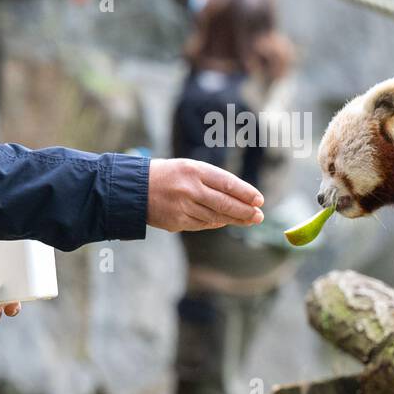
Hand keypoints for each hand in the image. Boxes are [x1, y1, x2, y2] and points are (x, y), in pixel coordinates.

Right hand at [146, 158, 263, 231]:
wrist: (134, 188)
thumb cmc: (167, 175)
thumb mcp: (188, 168)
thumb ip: (212, 181)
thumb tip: (239, 198)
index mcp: (194, 170)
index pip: (227, 183)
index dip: (245, 193)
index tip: (259, 200)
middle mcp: (189, 188)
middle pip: (224, 203)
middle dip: (245, 211)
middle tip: (259, 216)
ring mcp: (182, 207)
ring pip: (215, 217)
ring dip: (234, 220)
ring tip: (249, 220)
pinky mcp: (176, 222)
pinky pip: (202, 224)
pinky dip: (215, 223)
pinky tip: (225, 222)